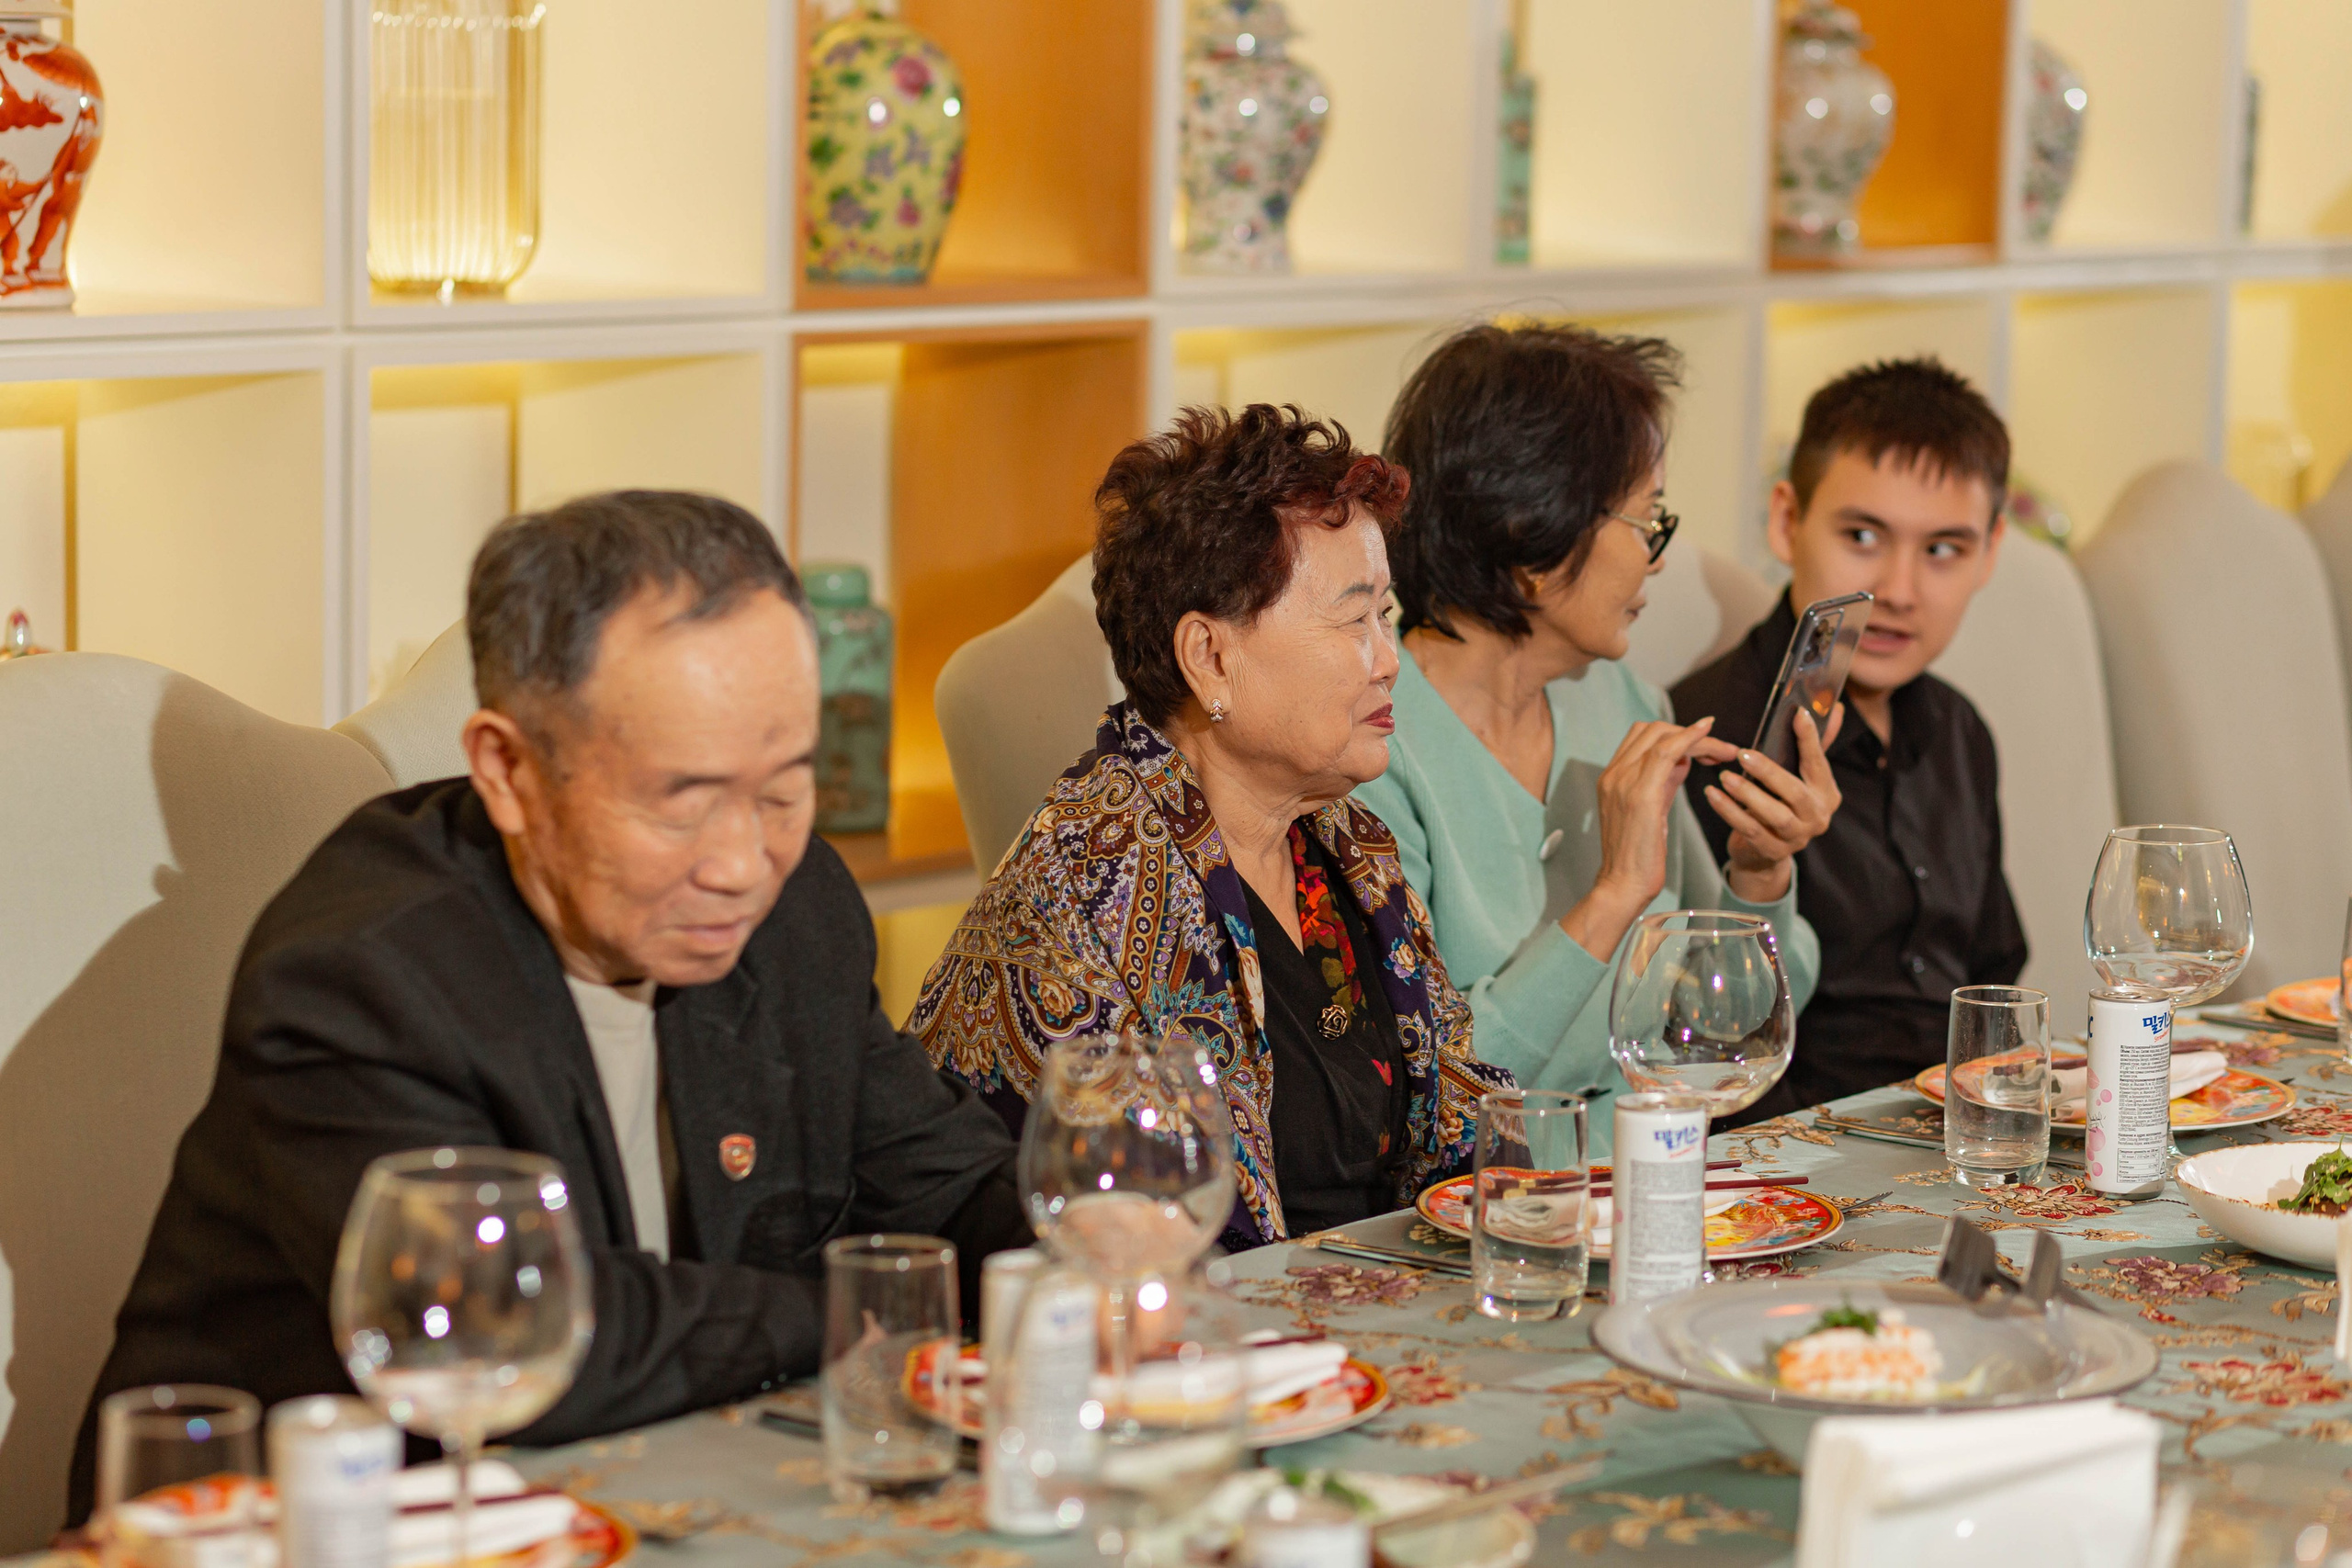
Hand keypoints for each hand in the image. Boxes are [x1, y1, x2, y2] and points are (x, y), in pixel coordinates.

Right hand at [1560, 717, 1720, 960]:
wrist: (1622, 884)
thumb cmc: (1637, 855)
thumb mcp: (1651, 809)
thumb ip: (1663, 781)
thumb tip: (1684, 759)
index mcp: (1613, 777)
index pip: (1643, 737)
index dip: (1676, 734)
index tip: (1704, 747)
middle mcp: (1614, 773)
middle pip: (1652, 730)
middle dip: (1690, 733)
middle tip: (1721, 750)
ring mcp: (1624, 781)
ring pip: (1661, 736)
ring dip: (1697, 737)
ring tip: (1725, 752)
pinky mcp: (1640, 794)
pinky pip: (1666, 751)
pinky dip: (1689, 737)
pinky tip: (1708, 732)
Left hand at [1706, 706, 1843, 902]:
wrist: (1765, 853)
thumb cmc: (1781, 804)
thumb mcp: (1799, 776)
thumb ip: (1814, 744)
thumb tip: (1833, 707)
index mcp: (1826, 793)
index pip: (1819, 762)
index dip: (1809, 738)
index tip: (1798, 713)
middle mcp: (1818, 817)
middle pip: (1795, 793)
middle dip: (1769, 772)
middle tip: (1743, 754)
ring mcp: (1798, 838)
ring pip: (1774, 815)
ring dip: (1747, 795)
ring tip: (1724, 777)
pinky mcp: (1773, 852)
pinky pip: (1750, 830)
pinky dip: (1729, 812)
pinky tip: (1713, 796)